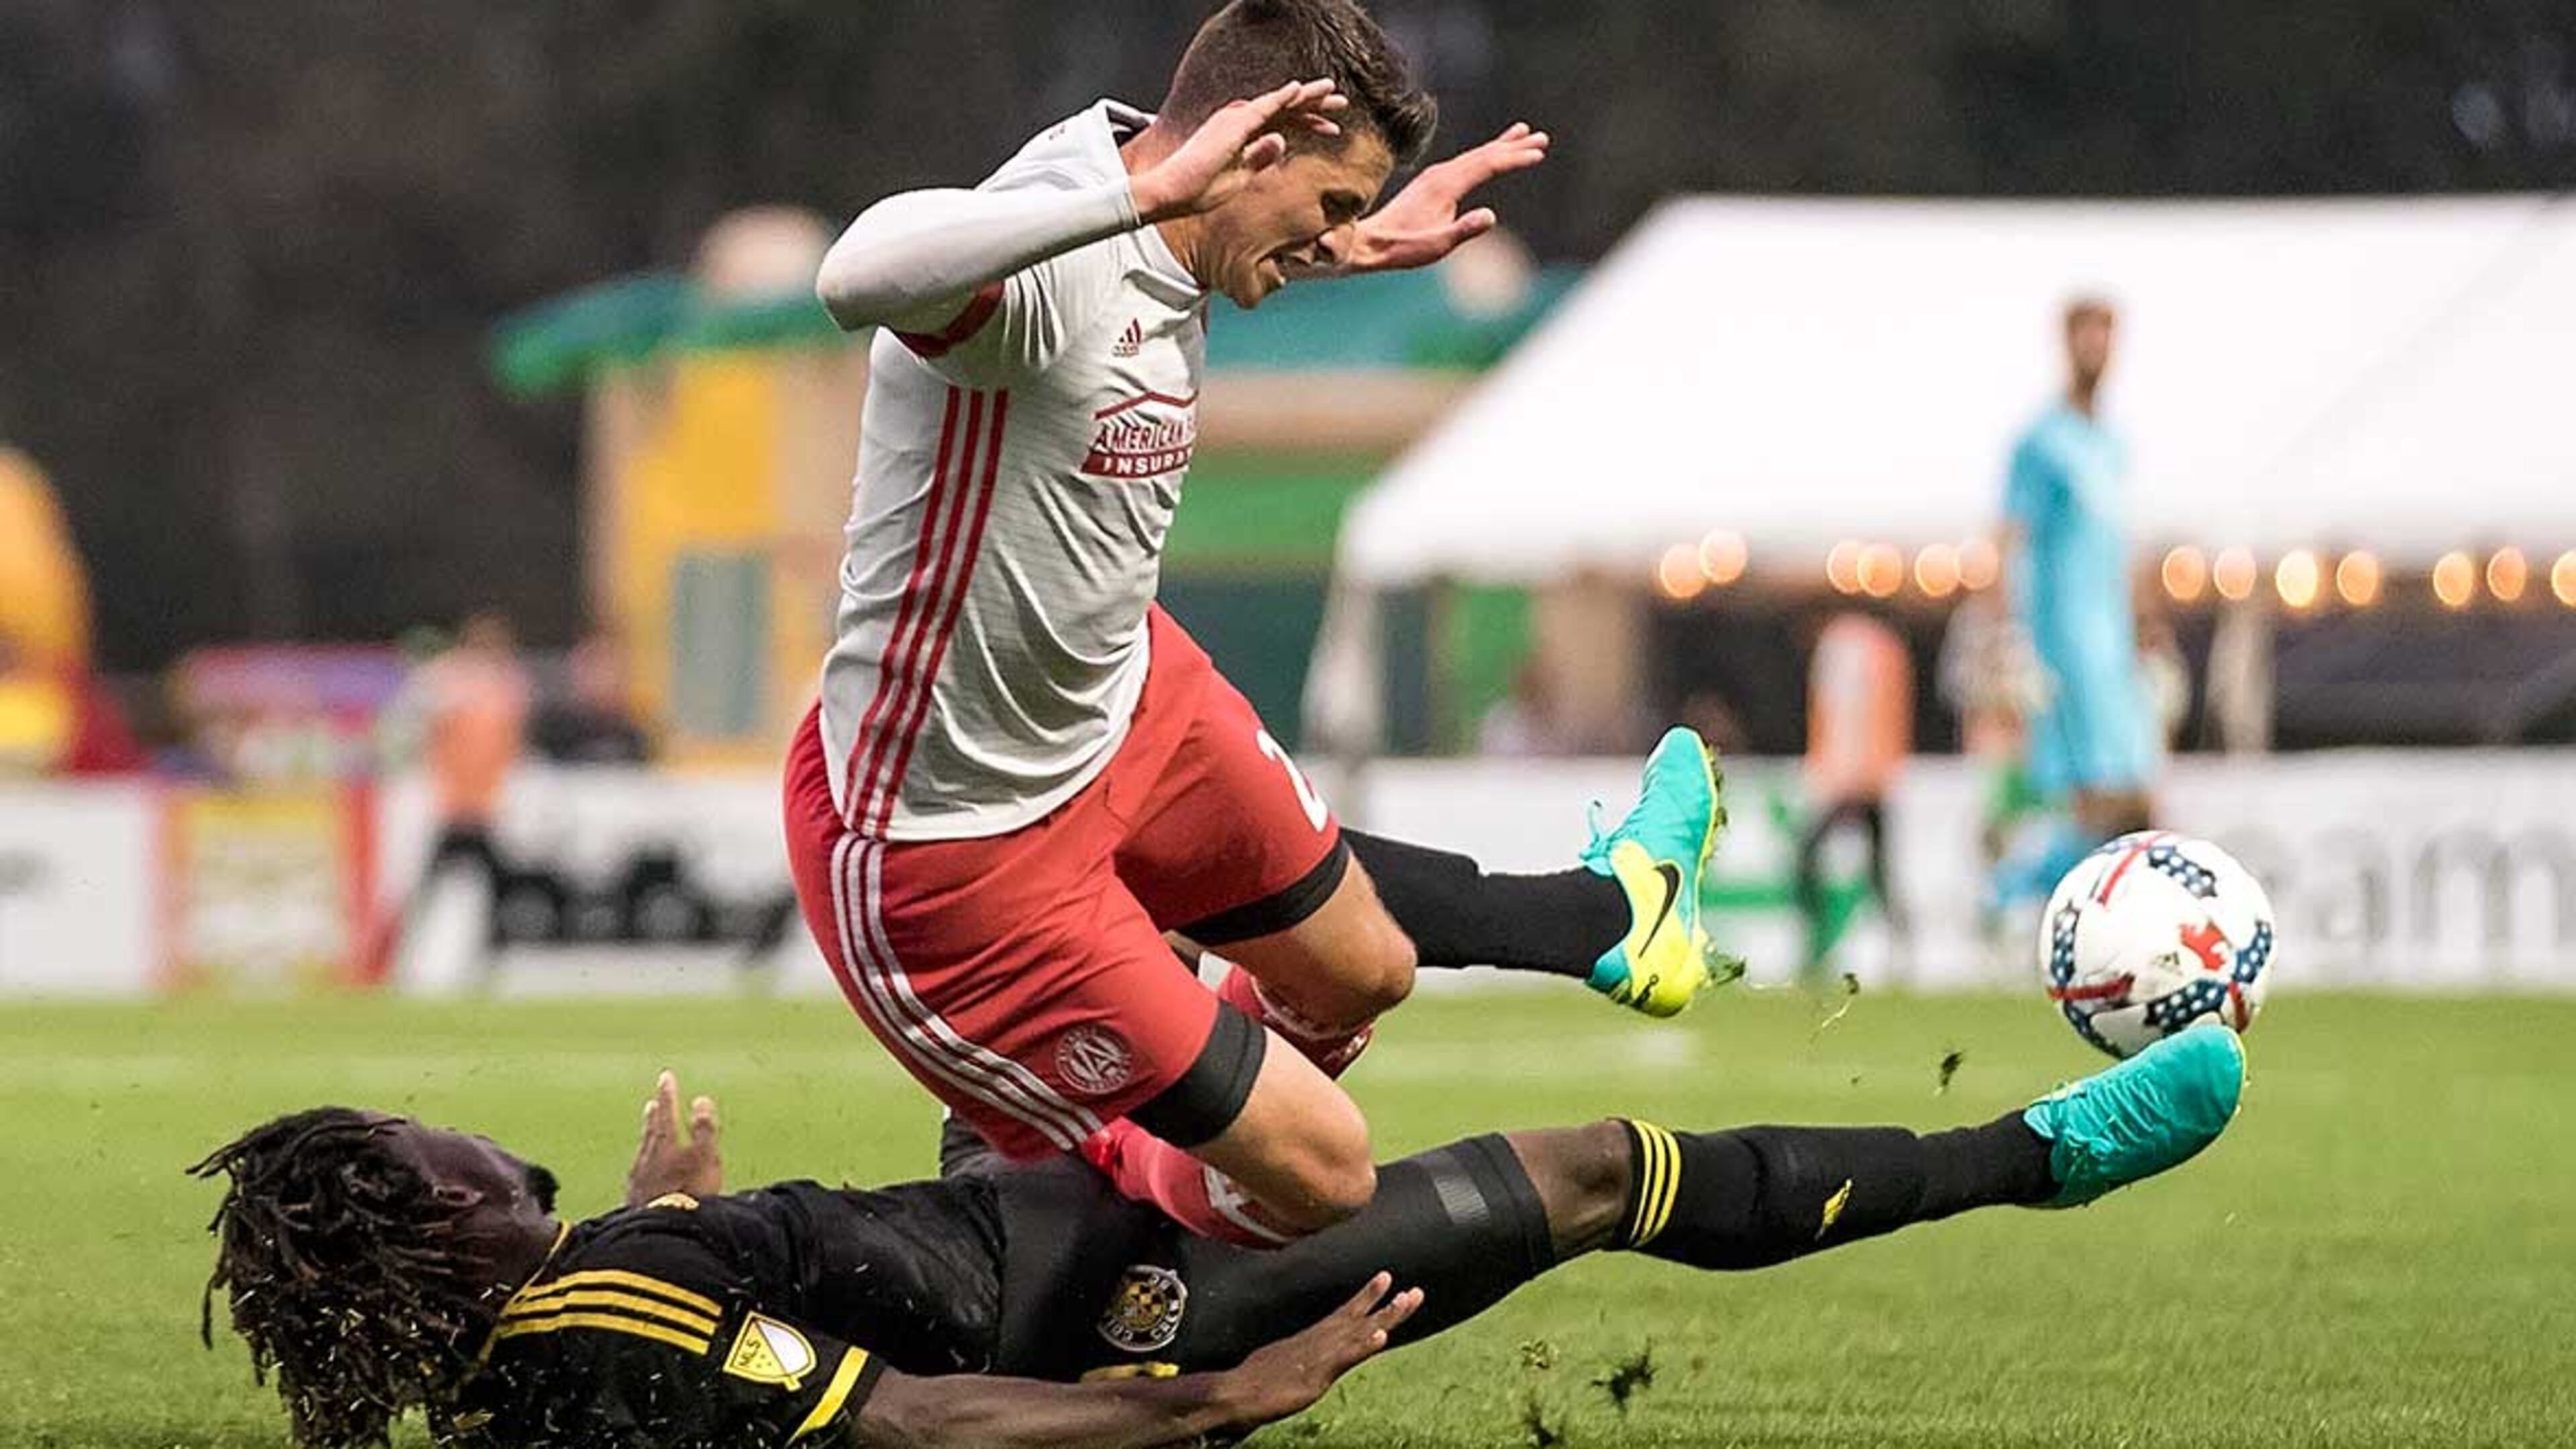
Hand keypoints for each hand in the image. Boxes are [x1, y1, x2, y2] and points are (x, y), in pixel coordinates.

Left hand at [625, 1069, 722, 1206]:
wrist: (662, 1231)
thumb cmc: (690, 1193)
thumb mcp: (706, 1158)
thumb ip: (704, 1129)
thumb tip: (701, 1099)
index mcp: (666, 1145)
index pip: (667, 1113)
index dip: (668, 1095)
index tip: (665, 1076)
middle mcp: (647, 1159)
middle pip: (651, 1132)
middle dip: (655, 1115)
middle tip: (653, 1102)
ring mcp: (638, 1180)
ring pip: (643, 1152)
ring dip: (648, 1137)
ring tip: (649, 1128)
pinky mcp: (634, 1200)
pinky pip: (638, 1174)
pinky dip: (643, 1165)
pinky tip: (642, 1170)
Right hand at [1131, 80, 1348, 222]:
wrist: (1172, 194)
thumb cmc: (1199, 191)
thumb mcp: (1240, 177)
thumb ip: (1260, 158)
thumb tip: (1282, 141)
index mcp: (1241, 133)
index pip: (1282, 121)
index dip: (1308, 121)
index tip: (1332, 128)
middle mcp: (1239, 120)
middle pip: (1285, 108)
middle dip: (1315, 104)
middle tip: (1343, 102)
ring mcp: (1235, 119)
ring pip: (1279, 103)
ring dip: (1307, 95)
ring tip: (1333, 90)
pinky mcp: (1232, 125)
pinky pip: (1263, 108)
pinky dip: (1283, 98)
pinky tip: (1300, 90)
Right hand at [1222, 1273, 1422, 1426]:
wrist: (1235, 1393)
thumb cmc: (1255, 1381)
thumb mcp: (1284, 1362)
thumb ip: (1301, 1355)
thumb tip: (1305, 1354)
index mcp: (1313, 1338)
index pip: (1345, 1314)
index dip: (1367, 1298)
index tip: (1387, 1279)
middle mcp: (1320, 1341)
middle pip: (1359, 1318)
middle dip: (1388, 1304)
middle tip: (1416, 1291)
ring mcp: (1319, 1355)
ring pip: (1358, 1332)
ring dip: (1385, 1316)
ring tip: (1407, 1299)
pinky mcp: (1316, 1374)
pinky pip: (1344, 1358)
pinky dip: (1363, 1346)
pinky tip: (1382, 1337)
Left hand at [1336, 122, 1550, 273]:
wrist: (1369, 242)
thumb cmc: (1402, 247)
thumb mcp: (1436, 245)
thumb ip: (1464, 230)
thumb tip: (1490, 216)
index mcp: (1446, 184)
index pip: (1488, 164)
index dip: (1515, 158)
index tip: (1539, 153)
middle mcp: (1441, 174)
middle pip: (1484, 153)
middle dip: (1514, 146)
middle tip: (1543, 137)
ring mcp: (1436, 176)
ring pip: (1475, 155)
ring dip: (1500, 146)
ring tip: (1523, 134)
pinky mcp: (1432, 183)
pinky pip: (1465, 163)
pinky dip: (1482, 156)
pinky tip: (1487, 157)